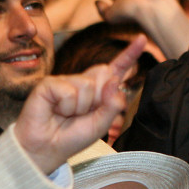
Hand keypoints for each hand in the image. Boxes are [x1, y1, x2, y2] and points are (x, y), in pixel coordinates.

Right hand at [15, 37, 145, 173]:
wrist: (46, 148)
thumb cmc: (72, 137)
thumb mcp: (100, 125)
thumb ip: (112, 105)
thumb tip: (115, 80)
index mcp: (98, 91)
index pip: (115, 70)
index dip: (129, 55)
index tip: (142, 39)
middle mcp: (82, 82)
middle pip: (105, 73)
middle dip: (100, 97)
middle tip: (82, 114)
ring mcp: (65, 81)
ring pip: (88, 85)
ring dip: (81, 106)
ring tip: (66, 115)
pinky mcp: (49, 84)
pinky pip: (69, 91)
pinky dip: (66, 106)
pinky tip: (55, 111)